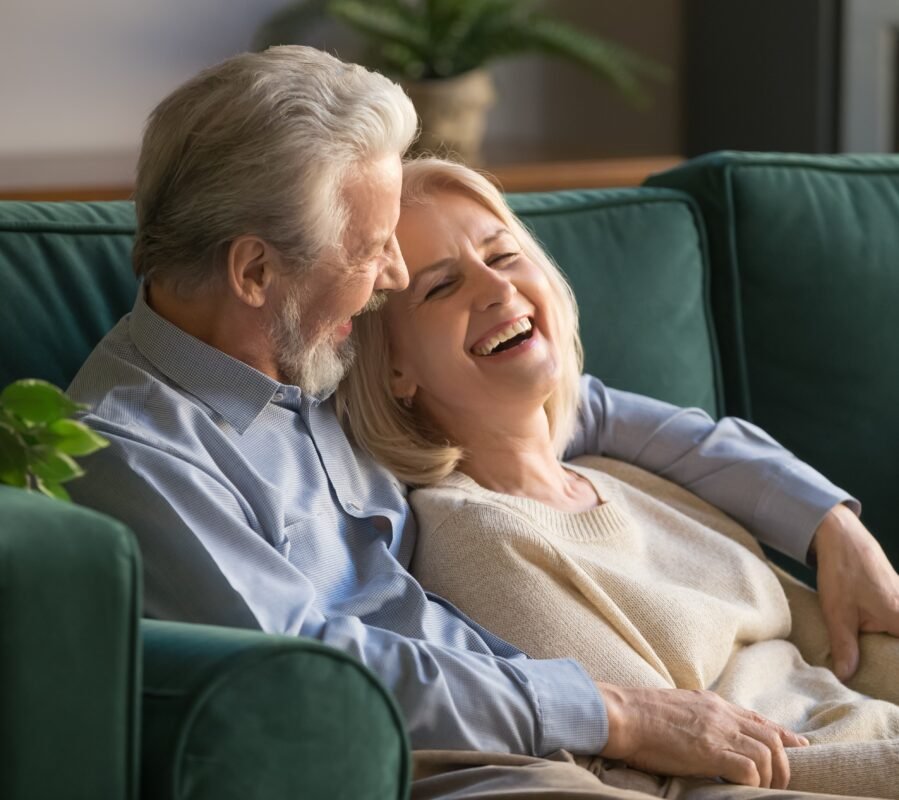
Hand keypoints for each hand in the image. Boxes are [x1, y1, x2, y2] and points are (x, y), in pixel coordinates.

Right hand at [597, 683, 807, 788]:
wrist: (622, 714)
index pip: (757, 719)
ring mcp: (716, 732)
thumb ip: (695, 716)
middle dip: (784, 763)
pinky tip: (745, 789)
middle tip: (781, 783)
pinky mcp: (709, 752)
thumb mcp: (675, 705)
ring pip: (767, 754)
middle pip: (770, 737)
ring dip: (771, 777)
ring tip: (763, 791)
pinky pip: (748, 768)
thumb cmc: (638, 713)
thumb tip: (700, 731)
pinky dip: (754, 781)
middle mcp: (720, 714)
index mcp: (712, 703)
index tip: (799, 745)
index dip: (782, 734)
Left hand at [810, 503, 898, 680]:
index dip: (895, 665)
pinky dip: (891, 629)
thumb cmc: (841, 573)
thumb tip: (845, 676)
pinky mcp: (898, 594)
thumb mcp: (837, 614)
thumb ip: (845, 646)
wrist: (841, 536)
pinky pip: (898, 617)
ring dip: (890, 642)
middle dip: (891, 654)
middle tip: (885, 675)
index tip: (889, 679)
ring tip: (882, 663)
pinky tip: (881, 639)